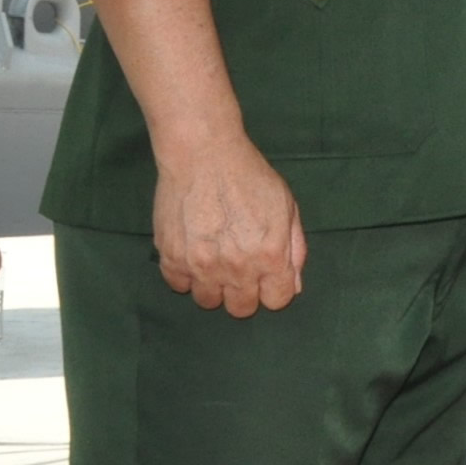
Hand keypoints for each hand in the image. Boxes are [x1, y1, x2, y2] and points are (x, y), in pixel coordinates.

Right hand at [153, 134, 306, 315]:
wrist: (204, 156)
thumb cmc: (251, 177)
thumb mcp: (287, 207)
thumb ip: (294, 249)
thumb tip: (293, 285)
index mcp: (270, 256)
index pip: (276, 301)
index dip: (274, 289)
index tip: (268, 275)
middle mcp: (236, 268)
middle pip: (241, 308)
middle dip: (245, 293)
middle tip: (241, 268)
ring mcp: (200, 266)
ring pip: (207, 302)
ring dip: (214, 286)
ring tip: (215, 261)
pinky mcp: (171, 258)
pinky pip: (178, 286)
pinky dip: (186, 276)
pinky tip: (194, 255)